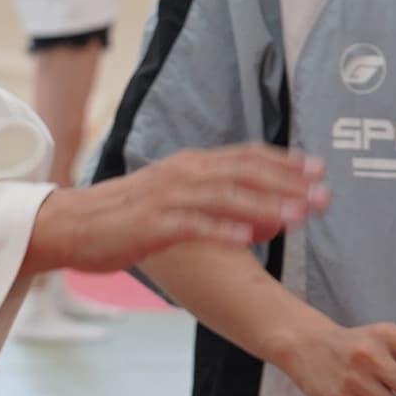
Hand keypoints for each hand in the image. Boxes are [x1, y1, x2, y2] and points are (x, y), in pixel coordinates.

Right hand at [29, 146, 325, 274]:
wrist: (69, 225)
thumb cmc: (124, 216)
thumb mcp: (172, 199)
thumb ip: (211, 202)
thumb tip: (254, 220)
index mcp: (190, 165)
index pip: (246, 157)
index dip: (285, 162)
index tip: (319, 169)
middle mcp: (183, 174)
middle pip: (245, 173)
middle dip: (289, 184)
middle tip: (325, 195)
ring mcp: (167, 198)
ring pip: (226, 197)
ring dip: (266, 206)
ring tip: (299, 217)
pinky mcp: (151, 224)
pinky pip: (193, 225)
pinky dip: (223, 230)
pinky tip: (249, 239)